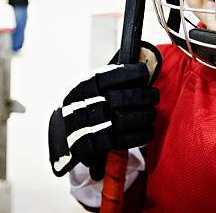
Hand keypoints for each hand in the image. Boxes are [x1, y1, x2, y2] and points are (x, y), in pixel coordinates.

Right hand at [48, 45, 160, 179]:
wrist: (62, 132)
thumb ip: (109, 78)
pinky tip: (148, 129)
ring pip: (126, 120)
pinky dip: (142, 134)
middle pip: (123, 99)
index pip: (112, 76)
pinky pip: (125, 140)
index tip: (144, 73)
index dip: (133, 73)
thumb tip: (141, 70)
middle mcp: (84, 106)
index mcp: (83, 86)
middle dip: (145, 96)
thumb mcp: (88, 86)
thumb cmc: (83, 103)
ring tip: (151, 112)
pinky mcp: (96, 146)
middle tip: (154, 95)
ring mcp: (89, 128)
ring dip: (146, 115)